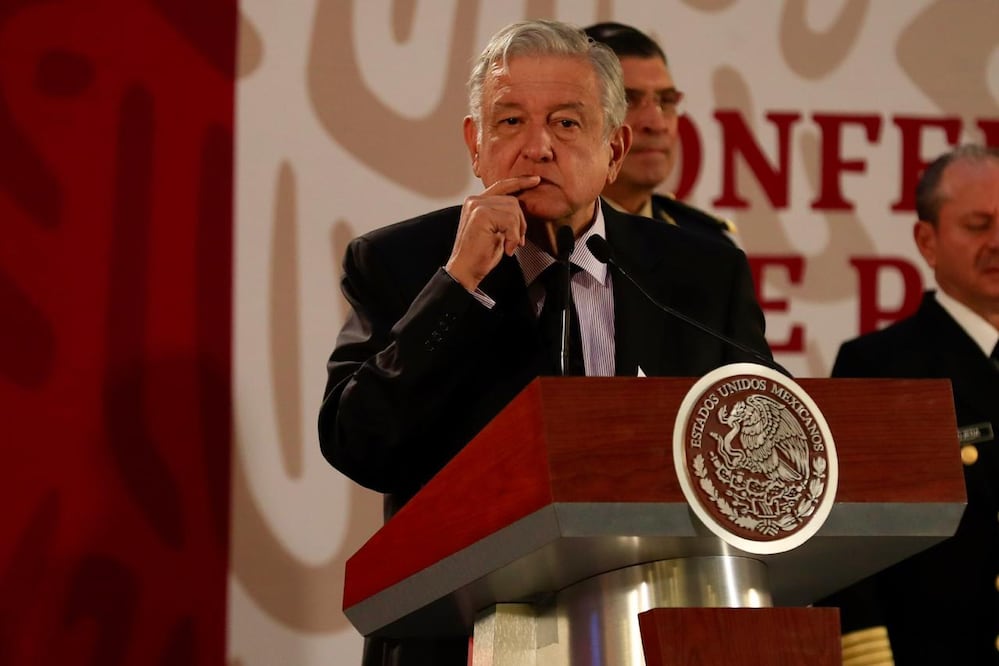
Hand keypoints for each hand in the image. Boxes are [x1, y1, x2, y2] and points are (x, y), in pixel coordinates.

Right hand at [445, 176, 540, 290]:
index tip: (536, 180)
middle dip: (520, 222)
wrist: (466, 270)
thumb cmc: (480, 254)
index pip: (502, 186)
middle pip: (512, 200)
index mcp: (476, 202)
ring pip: (513, 210)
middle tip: (516, 241)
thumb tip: (522, 209)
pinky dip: (513, 237)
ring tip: (509, 245)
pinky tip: (507, 248)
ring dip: (517, 232)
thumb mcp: (495, 230)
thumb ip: (503, 216)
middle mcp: (475, 200)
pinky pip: (510, 220)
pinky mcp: (481, 215)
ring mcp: (477, 206)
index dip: (520, 182)